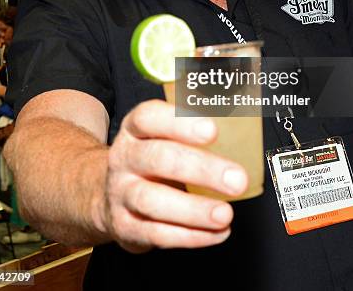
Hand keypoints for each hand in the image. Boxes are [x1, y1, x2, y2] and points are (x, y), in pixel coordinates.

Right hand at [100, 99, 247, 253]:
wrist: (108, 194)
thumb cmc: (151, 158)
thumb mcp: (162, 135)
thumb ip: (194, 129)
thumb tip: (244, 126)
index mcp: (135, 129)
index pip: (149, 117)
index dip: (179, 122)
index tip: (212, 130)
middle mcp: (124, 158)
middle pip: (158, 158)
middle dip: (201, 169)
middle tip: (236, 179)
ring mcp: (121, 193)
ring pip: (153, 201)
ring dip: (194, 210)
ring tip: (225, 213)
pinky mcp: (125, 226)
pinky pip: (157, 234)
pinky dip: (191, 236)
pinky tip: (217, 232)